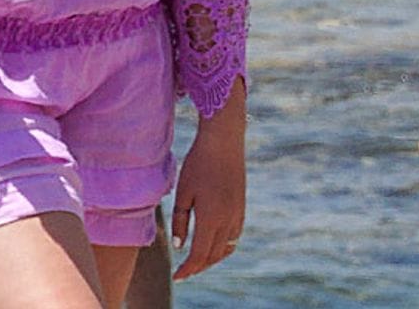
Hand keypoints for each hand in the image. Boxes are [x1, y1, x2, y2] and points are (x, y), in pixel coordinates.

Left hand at [170, 81, 246, 279]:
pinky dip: (223, 246)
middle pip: (213, 255)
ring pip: (226, 248)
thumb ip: (180, 221)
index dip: (188, 269)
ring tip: (197, 262)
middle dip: (198, 267)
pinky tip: (213, 244)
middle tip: (184, 272)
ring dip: (212, 259)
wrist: (224, 141)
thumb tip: (180, 246)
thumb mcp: (183, 192)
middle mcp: (228, 220)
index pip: (199, 255)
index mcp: (211, 218)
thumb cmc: (198, 164)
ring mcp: (238, 213)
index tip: (177, 276)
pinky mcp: (242, 206)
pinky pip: (234, 236)